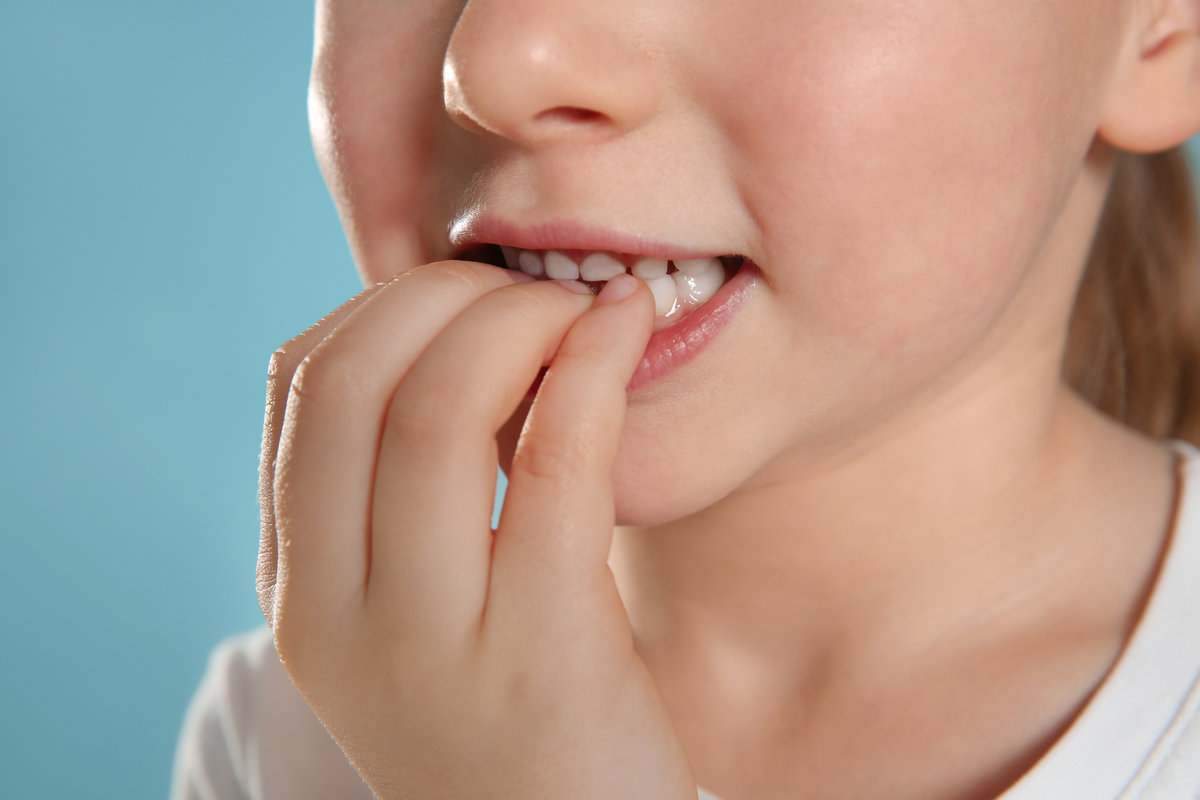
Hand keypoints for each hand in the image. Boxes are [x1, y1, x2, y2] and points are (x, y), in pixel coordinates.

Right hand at [257, 261, 698, 799]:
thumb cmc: (510, 709)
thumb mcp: (414, 610)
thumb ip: (398, 497)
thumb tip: (449, 332)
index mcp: (300, 588)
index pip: (299, 384)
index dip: (386, 304)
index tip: (468, 295)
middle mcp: (335, 614)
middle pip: (356, 380)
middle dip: (449, 296)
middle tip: (533, 291)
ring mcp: (428, 640)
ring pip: (438, 409)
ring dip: (520, 320)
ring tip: (586, 309)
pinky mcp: (540, 650)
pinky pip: (555, 460)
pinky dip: (591, 366)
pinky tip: (625, 331)